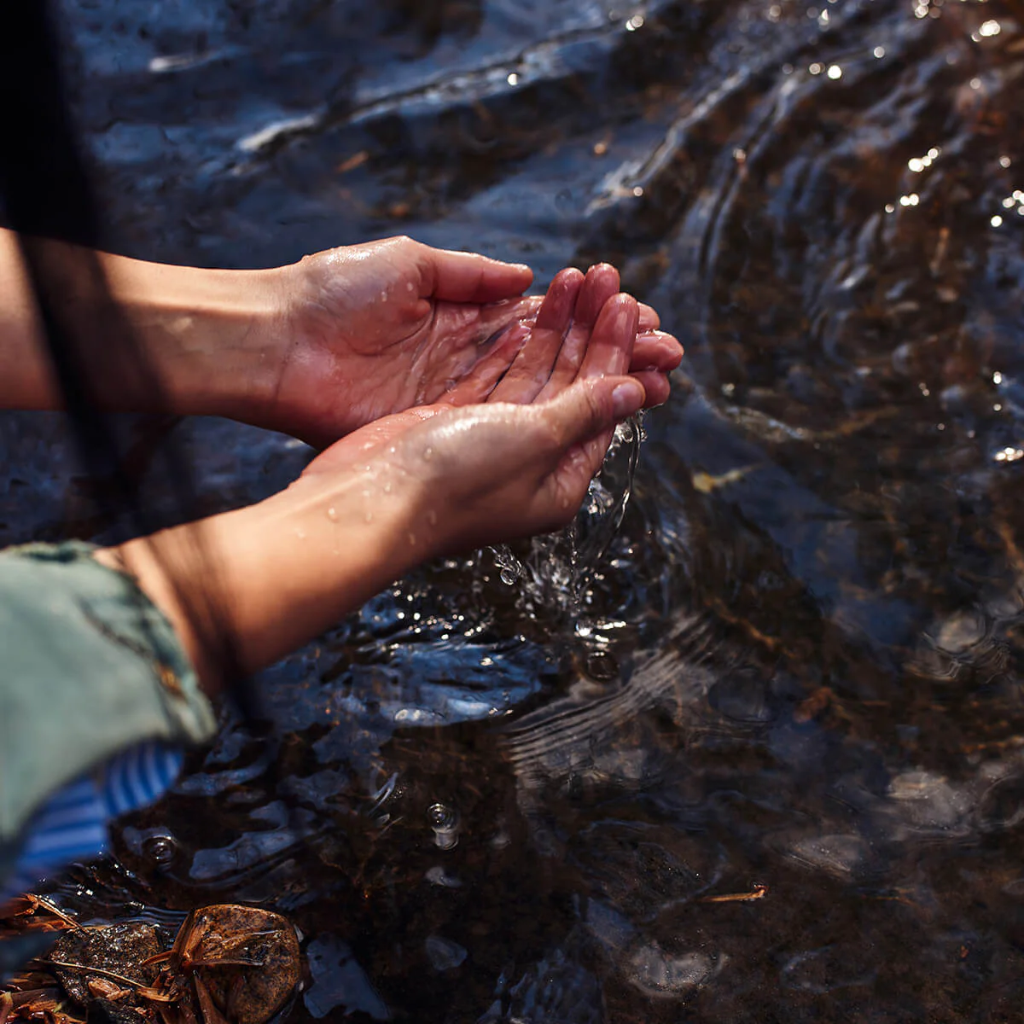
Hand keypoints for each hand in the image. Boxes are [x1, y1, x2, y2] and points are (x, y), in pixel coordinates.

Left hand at [264, 236, 680, 444]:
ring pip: (540, 393)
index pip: (540, 320)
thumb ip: (472, 276)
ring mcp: (455, 402)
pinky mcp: (441, 431)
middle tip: (666, 348)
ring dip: (596, 382)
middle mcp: (465, 364)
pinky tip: (604, 403)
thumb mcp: (410, 267)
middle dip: (608, 352)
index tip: (637, 311)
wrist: (277, 346)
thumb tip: (528, 278)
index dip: (588, 318)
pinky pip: (510, 421)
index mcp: (459, 319)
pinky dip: (556, 413)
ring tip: (654, 374)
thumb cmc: (335, 293)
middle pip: (551, 359)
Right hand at [300, 269, 645, 551]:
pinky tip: (525, 311)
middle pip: (570, 383)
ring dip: (553, 328)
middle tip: (607, 278)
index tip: (628, 304)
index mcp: (559, 480)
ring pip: (532, 374)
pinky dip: (508, 346)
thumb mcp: (535, 441)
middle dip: (588, 329)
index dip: (615, 349)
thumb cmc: (456, 481)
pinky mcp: (451, 425)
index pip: (601, 403)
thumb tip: (633, 391)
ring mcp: (488, 443)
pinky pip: (491, 378)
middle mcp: (528, 463)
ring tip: (570, 277)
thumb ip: (583, 411)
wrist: (371, 501)